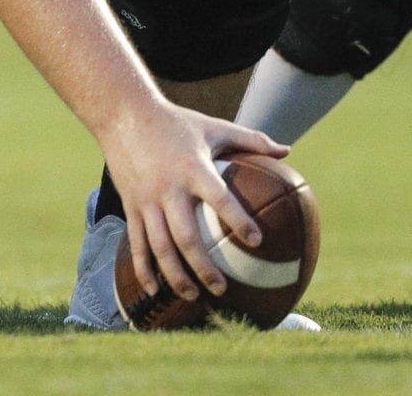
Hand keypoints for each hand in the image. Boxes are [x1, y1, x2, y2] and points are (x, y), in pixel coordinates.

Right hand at [98, 102, 287, 300]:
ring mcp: (146, 200)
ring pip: (159, 247)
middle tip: (222, 288)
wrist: (124, 115)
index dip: (238, 219)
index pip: (219, 198)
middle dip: (203, 267)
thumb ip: (251, 139)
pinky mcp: (131, 207)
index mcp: (192, 168)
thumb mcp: (214, 126)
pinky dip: (143, 270)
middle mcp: (168, 188)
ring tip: (193, 296)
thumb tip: (287, 150)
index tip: (257, 240)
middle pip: (185, 237)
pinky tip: (155, 291)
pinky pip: (137, 244)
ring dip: (175, 276)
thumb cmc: (176, 122)